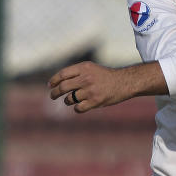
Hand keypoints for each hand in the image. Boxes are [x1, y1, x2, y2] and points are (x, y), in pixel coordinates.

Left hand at [48, 60, 165, 112]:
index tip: (51, 86)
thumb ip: (75, 73)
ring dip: (68, 101)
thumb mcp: (91, 68)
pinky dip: (77, 108)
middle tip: (53, 96)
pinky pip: (78, 108)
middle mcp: (86, 78)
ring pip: (69, 99)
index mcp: (84, 68)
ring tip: (73, 99)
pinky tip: (82, 105)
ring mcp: (91, 90)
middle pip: (63, 87)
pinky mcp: (96, 101)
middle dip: (55, 93)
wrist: (125, 82)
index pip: (62, 75)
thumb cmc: (106, 76)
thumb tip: (56, 83)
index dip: (54, 81)